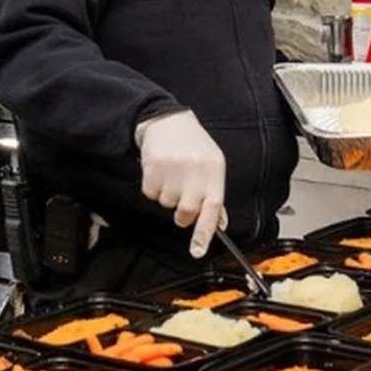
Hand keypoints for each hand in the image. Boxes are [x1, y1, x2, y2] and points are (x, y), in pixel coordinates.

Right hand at [137, 110, 227, 256]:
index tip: (198, 250)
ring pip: (167, 203)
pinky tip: (160, 171)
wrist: (167, 120)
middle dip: (182, 214)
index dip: (205, 231)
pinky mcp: (153, 165)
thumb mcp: (211, 165)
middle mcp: (195, 168)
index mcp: (214, 169)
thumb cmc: (192, 145)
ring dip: (167, 196)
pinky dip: (153, 188)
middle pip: (187, 210)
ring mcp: (174, 167)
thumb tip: (219, 223)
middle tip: (180, 200)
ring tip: (171, 175)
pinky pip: (151, 193)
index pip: (213, 206)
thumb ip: (214, 194)